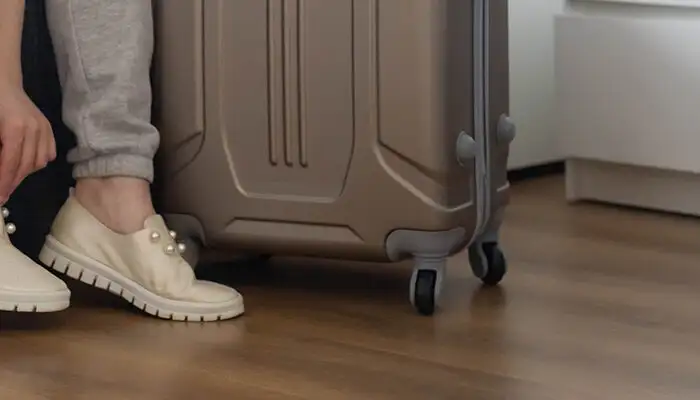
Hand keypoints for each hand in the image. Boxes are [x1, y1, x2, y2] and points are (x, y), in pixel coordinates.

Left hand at [0, 83, 55, 201]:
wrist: (3, 82)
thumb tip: (1, 171)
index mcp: (14, 128)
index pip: (11, 163)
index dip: (4, 182)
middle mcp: (33, 129)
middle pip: (26, 165)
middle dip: (13, 183)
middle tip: (3, 196)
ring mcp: (44, 128)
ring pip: (39, 162)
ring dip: (25, 174)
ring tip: (11, 179)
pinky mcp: (49, 128)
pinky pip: (48, 154)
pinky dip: (37, 163)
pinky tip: (25, 164)